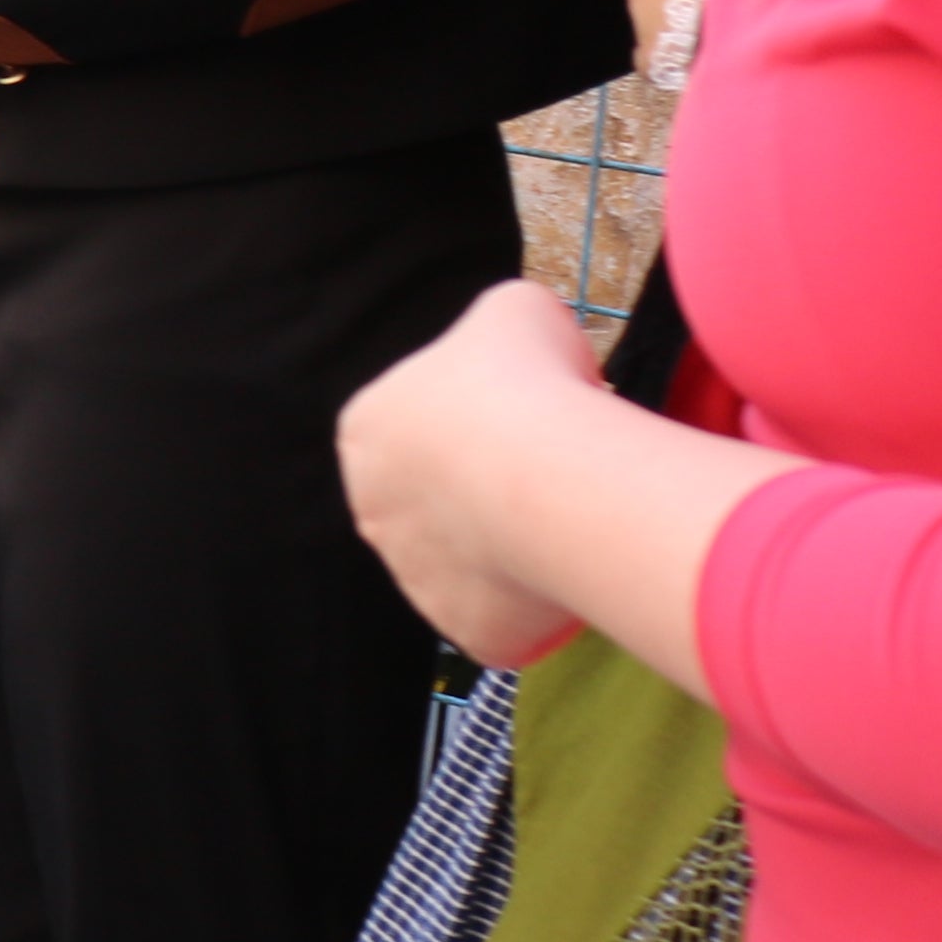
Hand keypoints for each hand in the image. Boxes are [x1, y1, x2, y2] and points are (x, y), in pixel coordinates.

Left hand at [338, 276, 607, 667]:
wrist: (549, 477)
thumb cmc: (527, 380)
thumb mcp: (514, 311)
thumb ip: (501, 330)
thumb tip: (520, 350)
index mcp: (367, 429)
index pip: (421, 423)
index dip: (485, 417)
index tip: (535, 413)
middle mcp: (373, 510)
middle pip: (441, 498)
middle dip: (492, 487)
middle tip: (559, 473)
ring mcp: (414, 578)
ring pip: (472, 560)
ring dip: (514, 544)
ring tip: (572, 520)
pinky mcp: (465, 629)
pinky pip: (509, 615)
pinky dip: (541, 599)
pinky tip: (574, 569)